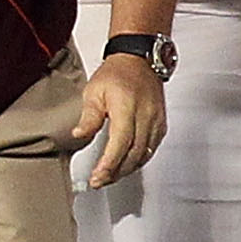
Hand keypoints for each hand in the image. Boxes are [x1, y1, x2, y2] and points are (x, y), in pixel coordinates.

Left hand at [73, 54, 166, 186]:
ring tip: (109, 177)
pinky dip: (139, 160)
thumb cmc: (117, 73)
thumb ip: (89, 116)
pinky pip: (152, 148)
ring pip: (145, 154)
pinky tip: (127, 165)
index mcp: (127, 108)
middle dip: (116, 172)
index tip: (97, 177)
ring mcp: (156, 120)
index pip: (120, 144)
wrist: (139, 60)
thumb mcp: (94, 92)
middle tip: (99, 182)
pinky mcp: (161, 123)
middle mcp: (146, 116)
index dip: (109, 164)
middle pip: (134, 154)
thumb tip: (79, 135)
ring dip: (127, 169)